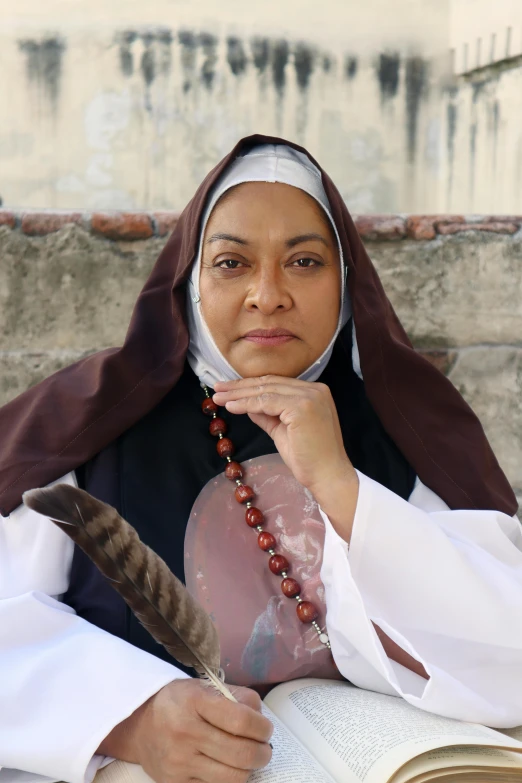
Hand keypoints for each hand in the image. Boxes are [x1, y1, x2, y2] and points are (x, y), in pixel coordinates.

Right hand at [97, 679, 272, 782]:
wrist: (139, 725)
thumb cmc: (178, 703)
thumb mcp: (204, 687)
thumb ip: (236, 697)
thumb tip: (261, 717)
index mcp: (194, 702)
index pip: (241, 720)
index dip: (262, 727)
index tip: (266, 729)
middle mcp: (186, 732)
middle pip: (241, 753)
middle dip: (262, 753)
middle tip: (264, 748)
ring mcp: (180, 761)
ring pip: (232, 777)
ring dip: (249, 769)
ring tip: (249, 759)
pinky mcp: (176, 782)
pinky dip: (229, 779)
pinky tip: (228, 767)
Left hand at [213, 376, 357, 510]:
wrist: (327, 476)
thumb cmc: (309, 458)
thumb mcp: (283, 431)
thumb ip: (267, 415)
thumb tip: (247, 405)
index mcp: (314, 392)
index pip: (276, 384)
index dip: (249, 385)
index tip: (228, 389)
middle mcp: (315, 389)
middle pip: (269, 383)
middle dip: (240, 386)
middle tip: (217, 388)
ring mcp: (310, 396)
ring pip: (265, 391)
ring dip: (238, 394)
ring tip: (218, 397)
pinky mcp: (302, 407)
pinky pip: (266, 402)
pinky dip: (246, 404)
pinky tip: (231, 406)